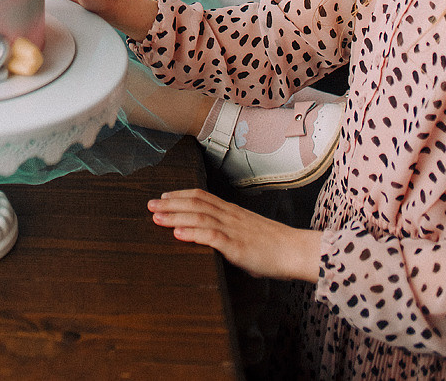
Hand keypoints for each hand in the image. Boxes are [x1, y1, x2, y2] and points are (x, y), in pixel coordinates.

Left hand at [147, 188, 322, 282]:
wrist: (296, 250)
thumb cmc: (274, 247)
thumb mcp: (248, 234)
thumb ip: (230, 234)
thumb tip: (215, 241)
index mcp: (232, 211)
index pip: (201, 196)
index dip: (180, 195)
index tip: (163, 197)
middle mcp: (229, 216)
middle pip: (195, 202)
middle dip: (170, 203)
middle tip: (149, 205)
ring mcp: (233, 229)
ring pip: (198, 216)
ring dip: (174, 215)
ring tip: (156, 217)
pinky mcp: (237, 246)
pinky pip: (211, 236)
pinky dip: (192, 233)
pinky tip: (177, 233)